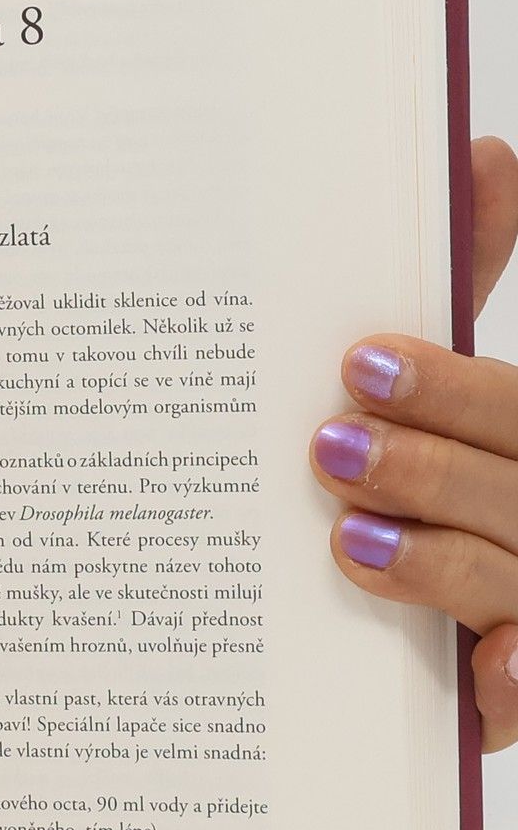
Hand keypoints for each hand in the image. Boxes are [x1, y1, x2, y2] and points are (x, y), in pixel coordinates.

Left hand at [312, 136, 517, 749]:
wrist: (486, 640)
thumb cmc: (458, 489)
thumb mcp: (456, 398)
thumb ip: (466, 286)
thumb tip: (483, 151)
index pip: (513, 408)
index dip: (448, 387)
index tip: (357, 364)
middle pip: (516, 489)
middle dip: (428, 466)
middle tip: (331, 447)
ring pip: (514, 581)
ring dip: (439, 562)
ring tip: (347, 540)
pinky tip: (484, 678)